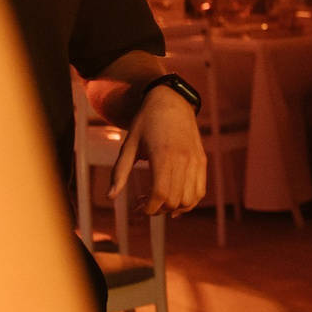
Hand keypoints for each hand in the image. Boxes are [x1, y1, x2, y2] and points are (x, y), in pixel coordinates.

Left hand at [111, 84, 207, 213]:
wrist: (171, 101)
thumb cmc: (146, 123)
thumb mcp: (129, 145)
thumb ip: (119, 172)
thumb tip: (110, 197)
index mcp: (163, 155)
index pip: (159, 194)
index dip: (148, 208)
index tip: (137, 210)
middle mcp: (183, 159)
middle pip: (174, 200)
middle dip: (157, 209)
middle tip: (143, 204)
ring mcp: (195, 160)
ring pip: (189, 199)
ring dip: (173, 208)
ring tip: (159, 202)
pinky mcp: (201, 161)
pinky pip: (200, 191)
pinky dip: (189, 202)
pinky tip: (175, 203)